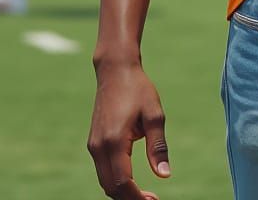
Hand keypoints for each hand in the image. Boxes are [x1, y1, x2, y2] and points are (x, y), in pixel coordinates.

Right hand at [88, 61, 170, 199]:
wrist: (115, 70)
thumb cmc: (138, 89)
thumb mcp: (154, 115)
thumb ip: (158, 146)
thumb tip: (164, 175)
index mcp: (114, 141)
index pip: (123, 183)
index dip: (137, 197)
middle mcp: (99, 147)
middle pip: (111, 187)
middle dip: (130, 198)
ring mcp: (93, 145)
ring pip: (104, 181)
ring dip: (122, 191)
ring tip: (144, 195)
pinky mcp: (93, 142)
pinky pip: (102, 170)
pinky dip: (115, 180)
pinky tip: (131, 181)